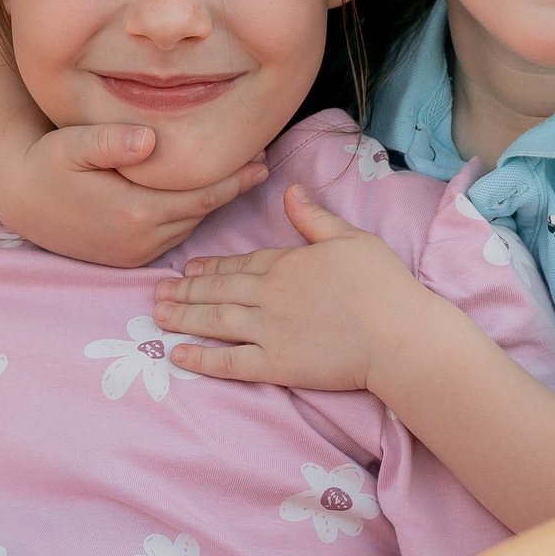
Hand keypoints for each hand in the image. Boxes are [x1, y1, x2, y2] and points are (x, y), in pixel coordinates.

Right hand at [0, 120, 265, 268]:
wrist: (20, 200)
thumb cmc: (47, 163)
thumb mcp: (72, 144)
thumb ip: (111, 141)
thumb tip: (149, 139)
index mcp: (134, 213)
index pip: (202, 195)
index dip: (235, 176)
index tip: (262, 156)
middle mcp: (139, 240)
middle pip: (202, 211)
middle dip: (233, 187)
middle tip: (262, 161)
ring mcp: (134, 253)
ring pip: (189, 224)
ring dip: (212, 201)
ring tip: (239, 173)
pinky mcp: (128, 258)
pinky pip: (172, 235)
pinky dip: (189, 215)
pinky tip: (201, 194)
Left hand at [155, 186, 449, 391]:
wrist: (397, 335)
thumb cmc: (382, 284)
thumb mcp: (350, 238)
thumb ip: (314, 217)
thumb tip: (290, 190)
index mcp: (286, 264)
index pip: (239, 264)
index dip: (210, 267)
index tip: (188, 268)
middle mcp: (269, 295)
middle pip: (218, 291)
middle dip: (186, 290)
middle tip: (157, 292)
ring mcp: (269, 331)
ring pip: (215, 321)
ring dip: (183, 317)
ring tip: (157, 315)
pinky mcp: (275, 365)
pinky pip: (229, 361)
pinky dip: (201, 358)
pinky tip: (178, 354)